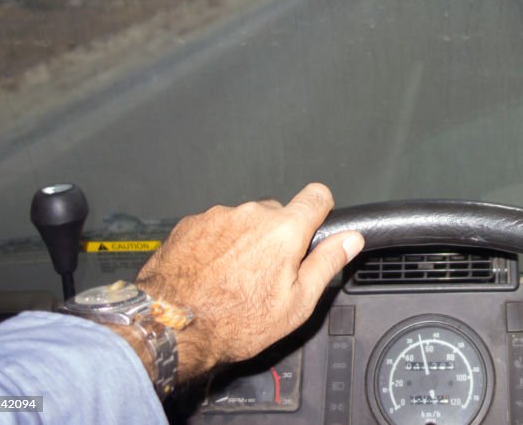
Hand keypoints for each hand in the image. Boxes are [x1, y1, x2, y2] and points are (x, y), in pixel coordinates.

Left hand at [133, 183, 363, 380]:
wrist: (171, 327)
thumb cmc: (234, 321)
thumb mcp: (297, 303)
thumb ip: (327, 263)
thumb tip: (351, 239)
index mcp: (284, 230)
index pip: (317, 196)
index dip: (321, 210)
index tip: (316, 225)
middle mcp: (251, 214)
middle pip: (278, 213)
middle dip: (279, 235)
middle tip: (269, 272)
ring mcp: (219, 216)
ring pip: (245, 221)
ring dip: (246, 240)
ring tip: (234, 278)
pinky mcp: (192, 224)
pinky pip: (217, 227)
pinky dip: (219, 245)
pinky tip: (212, 273)